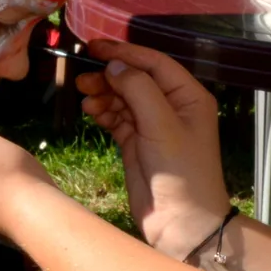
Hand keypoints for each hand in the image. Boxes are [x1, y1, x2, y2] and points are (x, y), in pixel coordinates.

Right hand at [75, 40, 230, 256]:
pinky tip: (92, 112)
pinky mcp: (137, 144)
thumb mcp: (162, 125)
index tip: (93, 46)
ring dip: (103, 95)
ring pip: (122, 98)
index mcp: (188, 96)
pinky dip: (103, 113)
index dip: (124, 52)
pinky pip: (116, 118)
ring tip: (85, 99)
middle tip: (82, 79)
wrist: (181, 224)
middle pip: (135, 79)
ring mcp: (153, 126)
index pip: (154, 63)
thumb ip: (138, 89)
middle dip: (109, 76)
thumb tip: (114, 66)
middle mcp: (172, 107)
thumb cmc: (181, 173)